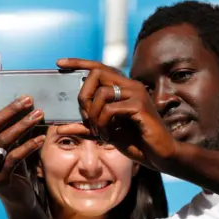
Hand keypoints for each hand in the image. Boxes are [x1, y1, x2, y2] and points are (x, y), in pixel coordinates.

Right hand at [0, 74, 44, 202]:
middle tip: (28, 98)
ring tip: (39, 114)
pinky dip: (28, 146)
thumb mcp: (6, 144)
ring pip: (3, 140)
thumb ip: (7, 127)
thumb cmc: (12, 164)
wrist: (16, 197)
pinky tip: (40, 138)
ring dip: (23, 125)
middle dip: (9, 110)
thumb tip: (23, 100)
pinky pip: (14, 158)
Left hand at [56, 58, 178, 171]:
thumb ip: (85, 127)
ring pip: (102, 93)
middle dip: (84, 96)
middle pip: (97, 73)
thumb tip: (59, 128)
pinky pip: (110, 109)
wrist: (159, 155)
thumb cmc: (135, 142)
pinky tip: (109, 136)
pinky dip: (103, 124)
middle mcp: (131, 86)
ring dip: (94, 116)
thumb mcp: (105, 133)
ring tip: (99, 132)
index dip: (79, 63)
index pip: (99, 67)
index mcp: (123, 88)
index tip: (60, 63)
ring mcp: (137, 94)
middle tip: (86, 118)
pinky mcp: (140, 106)